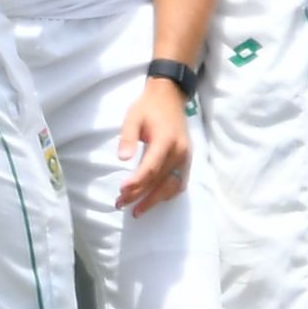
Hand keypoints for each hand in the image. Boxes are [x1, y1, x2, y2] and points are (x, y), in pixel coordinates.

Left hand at [114, 79, 191, 217]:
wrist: (170, 98)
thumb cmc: (148, 107)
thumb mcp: (133, 117)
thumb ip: (128, 138)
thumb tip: (123, 159)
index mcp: (166, 140)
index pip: (151, 167)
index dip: (137, 181)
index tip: (121, 190)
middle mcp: (179, 152)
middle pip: (159, 180)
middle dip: (139, 195)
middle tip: (120, 204)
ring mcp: (186, 158)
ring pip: (171, 186)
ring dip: (153, 200)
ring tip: (135, 211)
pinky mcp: (187, 161)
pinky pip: (179, 183)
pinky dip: (166, 195)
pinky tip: (153, 200)